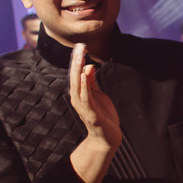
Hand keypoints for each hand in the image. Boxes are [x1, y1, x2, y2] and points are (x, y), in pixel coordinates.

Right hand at [69, 42, 121, 182]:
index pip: (77, 73)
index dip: (78, 60)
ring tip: (80, 57)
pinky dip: (84, 86)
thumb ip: (92, 82)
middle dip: (77, 61)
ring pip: (78, 85)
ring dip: (78, 70)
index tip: (81, 45)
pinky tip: (85, 75)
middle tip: (80, 46)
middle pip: (75, 77)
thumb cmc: (103, 116)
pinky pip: (86, 97)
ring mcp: (83, 106)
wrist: (108, 137)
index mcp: (80, 93)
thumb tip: (89, 66)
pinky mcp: (91, 113)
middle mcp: (78, 99)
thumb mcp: (98, 95)